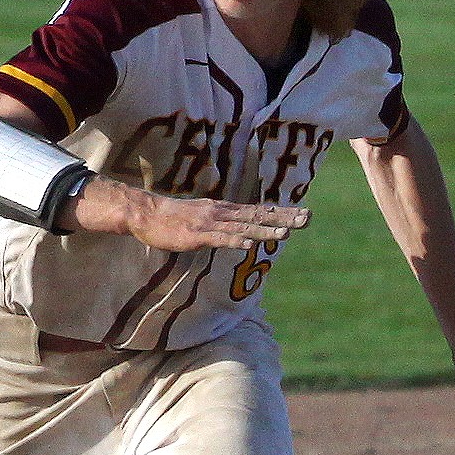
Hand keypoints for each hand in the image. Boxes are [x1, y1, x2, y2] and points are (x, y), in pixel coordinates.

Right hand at [71, 178, 310, 251]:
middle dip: (284, 218)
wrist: (146, 214)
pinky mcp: (196, 235)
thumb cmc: (174, 219)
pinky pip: (219, 239)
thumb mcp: (205, 218)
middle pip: (259, 215)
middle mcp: (222, 213)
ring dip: (264, 231)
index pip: (260, 210)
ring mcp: (210, 223)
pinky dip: (235, 240)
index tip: (305, 213)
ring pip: (243, 227)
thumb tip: (242, 230)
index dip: (283, 212)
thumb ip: (224, 223)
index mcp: (226, 210)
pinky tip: (249, 244)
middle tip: (308, 219)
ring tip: (286, 234)